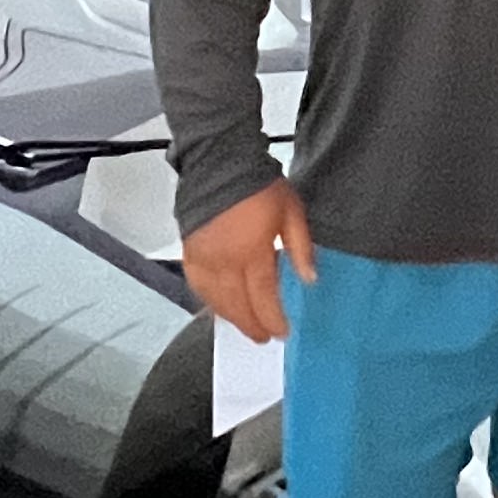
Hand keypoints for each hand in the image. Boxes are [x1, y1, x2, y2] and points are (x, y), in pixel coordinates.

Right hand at [182, 178, 315, 342]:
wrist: (219, 160)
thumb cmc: (258, 184)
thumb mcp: (292, 211)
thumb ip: (300, 248)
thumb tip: (309, 279)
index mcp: (251, 251)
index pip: (262, 298)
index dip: (272, 319)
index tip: (282, 332)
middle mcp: (223, 261)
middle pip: (237, 306)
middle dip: (252, 325)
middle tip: (264, 336)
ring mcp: (203, 258)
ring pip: (215, 300)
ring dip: (231, 317)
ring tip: (245, 325)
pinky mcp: (188, 251)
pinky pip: (198, 286)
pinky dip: (210, 300)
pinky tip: (219, 305)